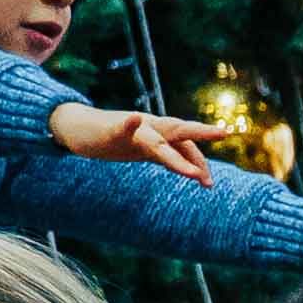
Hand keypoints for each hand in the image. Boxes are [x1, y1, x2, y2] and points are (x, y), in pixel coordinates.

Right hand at [49, 103, 224, 183]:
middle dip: (202, 133)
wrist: (78, 128)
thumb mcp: (148, 150)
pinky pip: (120, 126)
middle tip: (224, 132)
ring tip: (191, 171)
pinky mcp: (109, 130)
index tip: (208, 184)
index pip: (186, 145)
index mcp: (160, 135)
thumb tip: (199, 172)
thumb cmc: (117, 140)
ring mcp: (131, 129)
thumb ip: (173, 157)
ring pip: (155, 138)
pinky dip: (128, 123)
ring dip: (173, 152)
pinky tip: (133, 118)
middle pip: (179, 131)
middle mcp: (150, 129)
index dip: (199, 162)